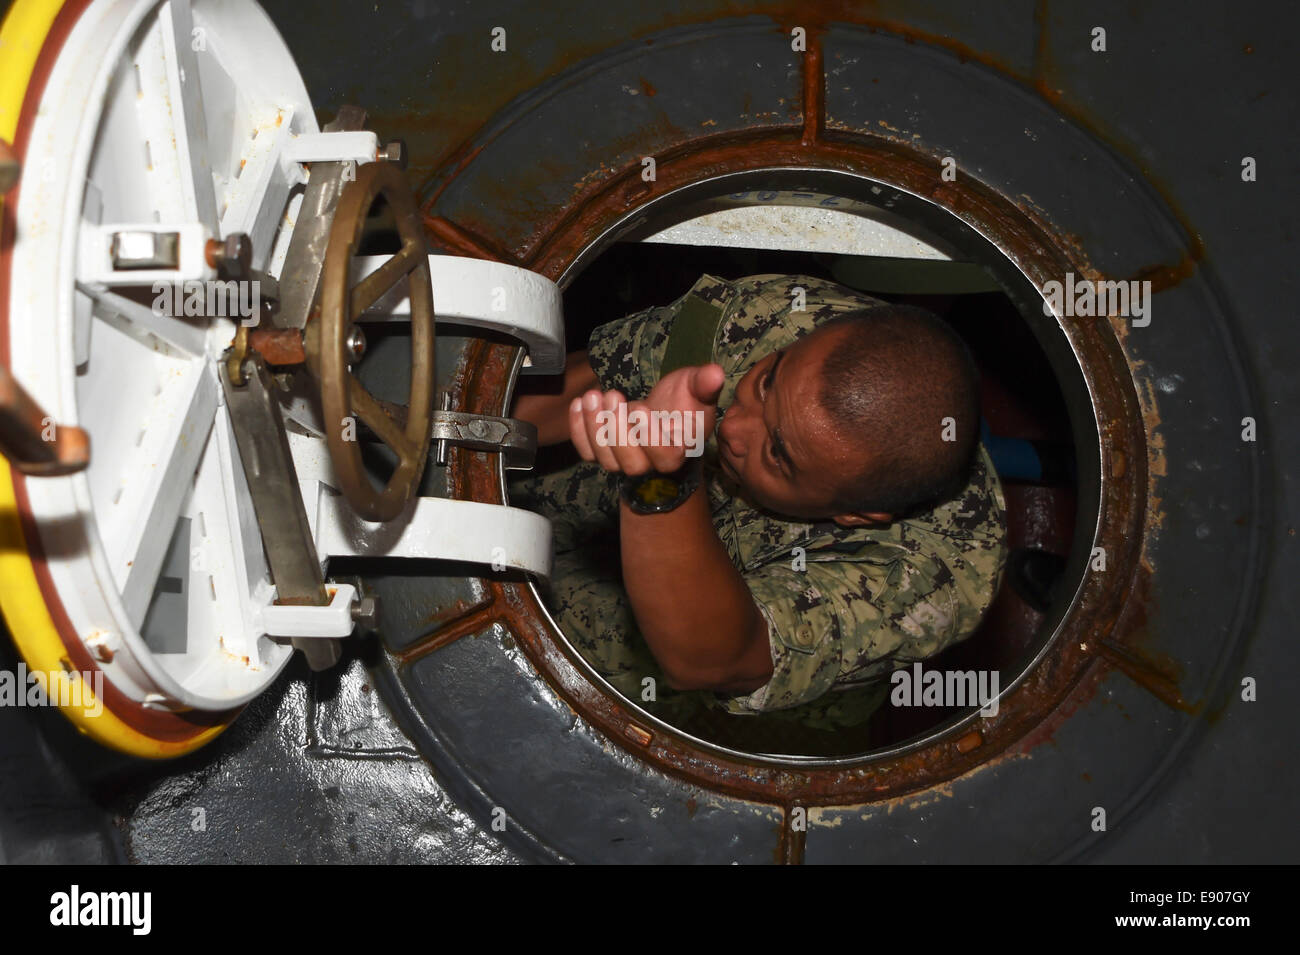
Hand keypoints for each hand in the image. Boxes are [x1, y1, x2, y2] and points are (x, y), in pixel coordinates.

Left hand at [569, 363, 724, 474]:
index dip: (649, 437)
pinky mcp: (604, 453)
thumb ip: (704, 383)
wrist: (663, 413)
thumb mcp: (695, 387)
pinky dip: (579, 429)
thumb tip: (716, 373)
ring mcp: (625, 462)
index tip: (640, 407)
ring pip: (606, 459)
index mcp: (679, 452)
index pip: (665, 457)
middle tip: (612, 395)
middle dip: (617, 430)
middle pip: (631, 463)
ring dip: (595, 426)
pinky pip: (587, 452)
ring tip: (593, 395)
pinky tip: (579, 403)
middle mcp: (651, 465)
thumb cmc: (682, 402)